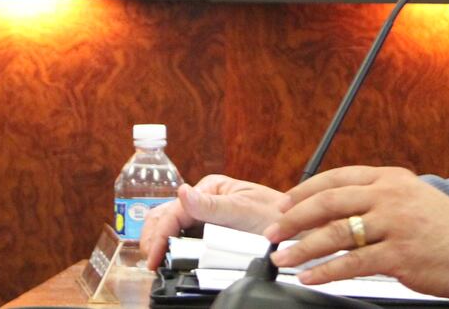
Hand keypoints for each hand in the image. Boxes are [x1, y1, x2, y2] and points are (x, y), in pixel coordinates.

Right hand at [139, 174, 285, 268]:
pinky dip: (171, 245)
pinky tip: (167, 256)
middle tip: (149, 261)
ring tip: (154, 260)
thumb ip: (211, 205)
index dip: (160, 234)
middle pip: (166, 215)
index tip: (154, 256)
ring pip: (171, 225)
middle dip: (153, 236)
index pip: (174, 210)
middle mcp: (205, 199)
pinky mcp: (212, 231)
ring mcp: (207, 215)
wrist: (298, 231)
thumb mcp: (243, 210)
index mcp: (210, 187)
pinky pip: (185, 237)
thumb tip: (182, 192)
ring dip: (159, 240)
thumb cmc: (276, 216)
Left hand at [265, 166, 448, 298]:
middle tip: (273, 232)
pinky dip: (326, 271)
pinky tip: (310, 276)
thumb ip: (376, 197)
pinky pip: (353, 264)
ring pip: (336, 234)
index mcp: (389, 178)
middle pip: (328, 202)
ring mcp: (393, 225)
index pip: (336, 178)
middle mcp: (389, 196)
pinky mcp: (398, 255)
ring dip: (303, 248)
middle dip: (294, 219)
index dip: (304, 192)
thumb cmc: (444, 226)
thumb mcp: (410, 197)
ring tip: (283, 258)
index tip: (283, 205)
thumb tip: (331, 210)